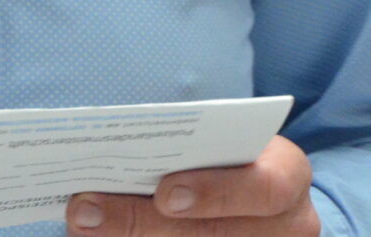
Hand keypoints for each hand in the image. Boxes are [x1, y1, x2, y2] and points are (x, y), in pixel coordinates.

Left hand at [66, 134, 318, 234]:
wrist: (257, 201)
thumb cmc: (228, 159)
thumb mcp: (223, 143)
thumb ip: (183, 146)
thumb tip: (106, 151)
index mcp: (289, 175)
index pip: (268, 187)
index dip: (216, 193)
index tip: (164, 192)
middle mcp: (288, 226)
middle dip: (143, 224)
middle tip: (85, 211)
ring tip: (81, 226)